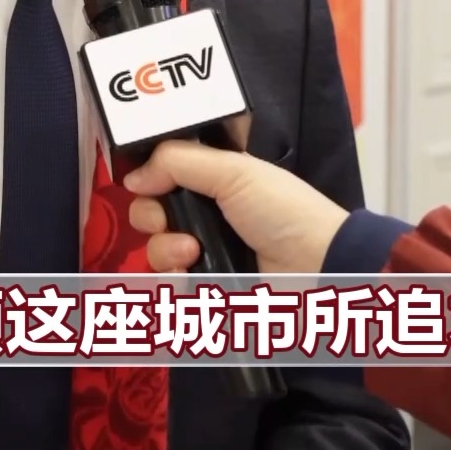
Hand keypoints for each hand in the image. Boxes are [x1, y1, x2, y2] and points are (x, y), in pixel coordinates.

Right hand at [123, 140, 348, 274]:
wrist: (317, 269)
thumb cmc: (283, 212)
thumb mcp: (234, 170)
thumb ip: (178, 161)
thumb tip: (133, 174)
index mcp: (215, 182)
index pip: (164, 177)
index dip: (150, 179)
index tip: (148, 182)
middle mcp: (206, 216)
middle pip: (151, 214)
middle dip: (151, 215)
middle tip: (167, 219)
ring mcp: (206, 254)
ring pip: (155, 250)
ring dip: (164, 248)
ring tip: (192, 252)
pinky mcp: (207, 289)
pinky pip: (171, 284)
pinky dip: (174, 278)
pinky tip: (192, 273)